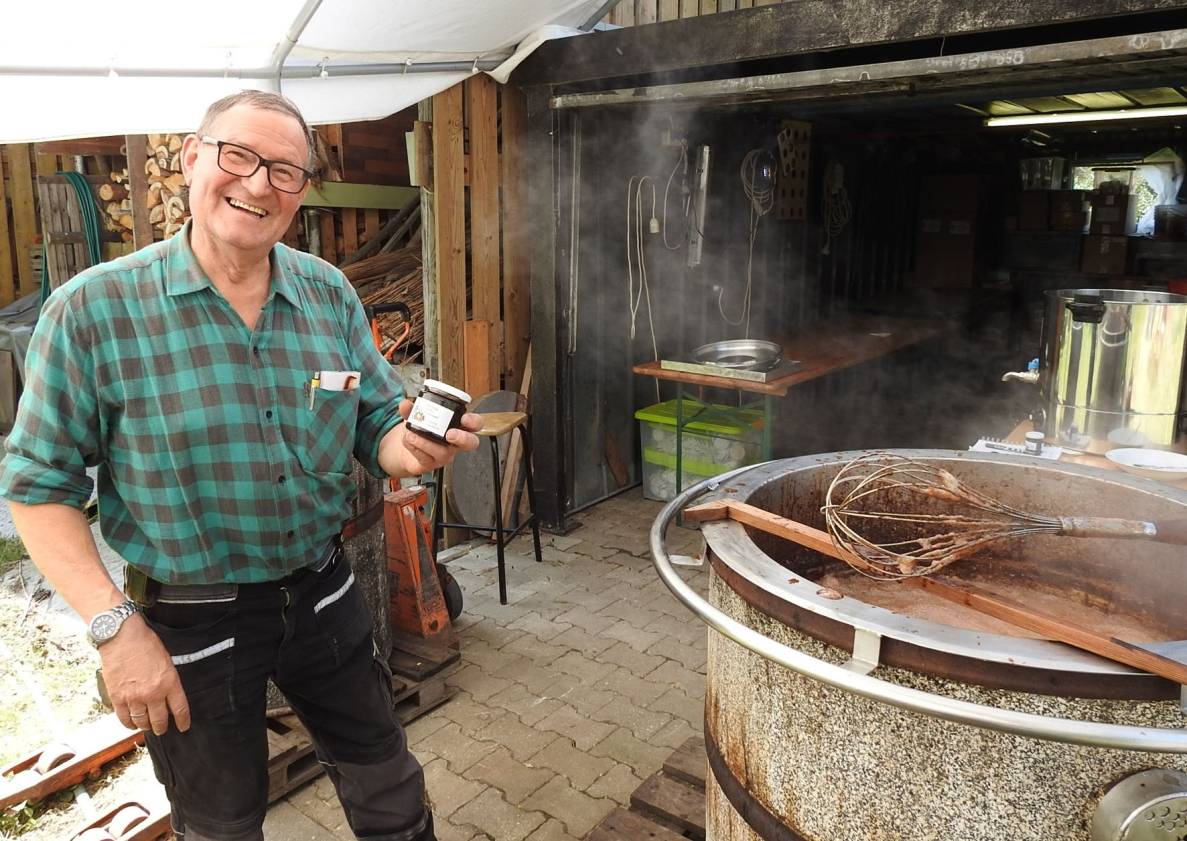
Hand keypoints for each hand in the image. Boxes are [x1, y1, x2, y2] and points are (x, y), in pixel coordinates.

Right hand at [100, 614, 189, 734]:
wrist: (122, 637)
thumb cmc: (145, 643)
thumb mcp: (167, 660)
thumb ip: (169, 679)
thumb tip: (169, 694)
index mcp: (169, 682)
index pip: (180, 708)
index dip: (183, 720)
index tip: (184, 726)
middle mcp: (153, 693)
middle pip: (160, 719)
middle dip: (162, 727)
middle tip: (162, 729)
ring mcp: (134, 697)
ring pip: (142, 721)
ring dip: (145, 726)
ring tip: (147, 726)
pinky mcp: (118, 697)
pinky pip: (124, 718)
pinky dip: (129, 723)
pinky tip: (132, 723)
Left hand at [391, 399, 481, 476]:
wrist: (405, 447)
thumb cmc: (419, 430)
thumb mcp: (416, 415)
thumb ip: (411, 409)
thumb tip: (405, 404)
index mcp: (457, 426)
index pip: (475, 425)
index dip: (474, 422)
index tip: (464, 418)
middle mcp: (454, 443)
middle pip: (470, 443)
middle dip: (462, 438)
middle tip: (450, 434)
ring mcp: (444, 455)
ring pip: (443, 453)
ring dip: (426, 442)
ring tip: (412, 434)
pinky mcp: (430, 464)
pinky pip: (425, 458)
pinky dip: (414, 447)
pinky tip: (408, 440)